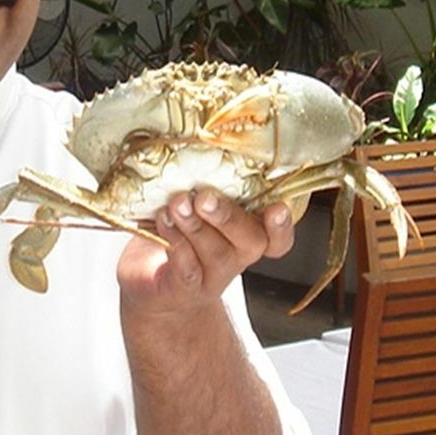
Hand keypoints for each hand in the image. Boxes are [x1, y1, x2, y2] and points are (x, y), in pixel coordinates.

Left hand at [117, 189, 295, 320]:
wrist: (152, 285)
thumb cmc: (178, 232)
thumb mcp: (197, 205)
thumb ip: (206, 184)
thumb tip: (196, 145)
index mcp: (248, 233)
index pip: (279, 237)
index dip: (283, 226)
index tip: (277, 208)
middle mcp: (238, 256)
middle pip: (252, 242)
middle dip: (229, 217)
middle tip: (205, 197)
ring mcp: (214, 276)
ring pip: (216, 253)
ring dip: (195, 226)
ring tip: (177, 204)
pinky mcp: (186, 289)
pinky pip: (187, 267)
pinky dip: (175, 241)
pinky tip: (163, 221)